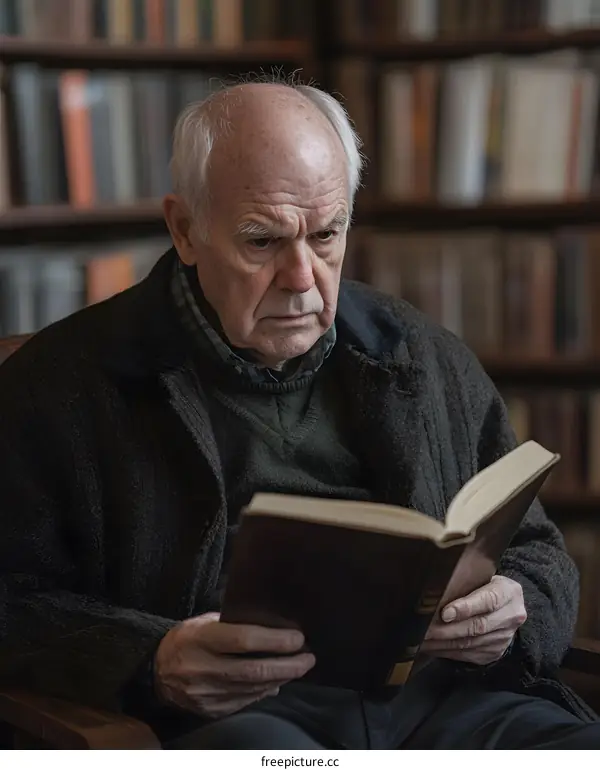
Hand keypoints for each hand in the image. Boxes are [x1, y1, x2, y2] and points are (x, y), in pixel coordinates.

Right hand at [154, 612, 314, 718]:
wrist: (156, 671)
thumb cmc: (186, 638)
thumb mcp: (205, 621)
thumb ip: (235, 624)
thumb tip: (273, 629)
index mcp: (201, 639)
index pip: (244, 640)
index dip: (275, 640)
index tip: (298, 638)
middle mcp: (203, 668)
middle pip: (254, 670)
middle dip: (288, 666)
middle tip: (308, 658)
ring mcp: (206, 694)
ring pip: (253, 689)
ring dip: (281, 679)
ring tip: (299, 668)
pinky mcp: (210, 711)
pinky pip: (245, 702)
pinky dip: (264, 692)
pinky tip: (277, 682)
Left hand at [420, 575, 525, 665]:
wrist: (507, 606)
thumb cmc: (485, 585)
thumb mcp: (482, 576)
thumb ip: (465, 580)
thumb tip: (435, 587)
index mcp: (508, 592)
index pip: (488, 600)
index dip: (466, 607)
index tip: (445, 613)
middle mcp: (511, 616)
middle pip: (478, 626)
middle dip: (448, 630)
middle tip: (425, 630)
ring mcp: (504, 638)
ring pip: (470, 643)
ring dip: (443, 643)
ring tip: (423, 639)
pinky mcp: (494, 652)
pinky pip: (468, 654)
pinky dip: (447, 651)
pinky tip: (431, 646)